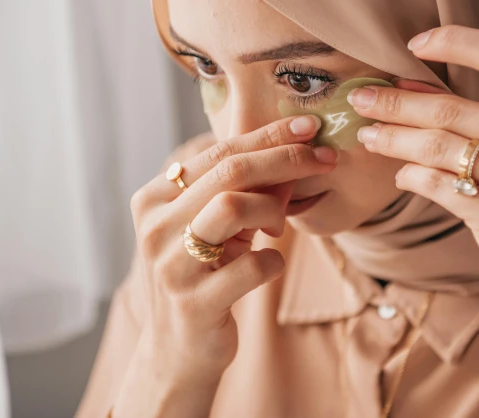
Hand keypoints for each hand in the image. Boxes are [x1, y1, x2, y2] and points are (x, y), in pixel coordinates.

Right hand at [128, 115, 336, 385]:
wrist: (178, 351)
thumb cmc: (204, 277)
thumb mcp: (218, 229)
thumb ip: (248, 191)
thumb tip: (299, 153)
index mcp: (154, 199)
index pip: (217, 151)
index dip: (267, 136)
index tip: (309, 126)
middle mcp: (154, 227)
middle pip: (228, 171)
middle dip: (284, 158)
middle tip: (324, 158)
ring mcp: (170, 266)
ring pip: (231, 206)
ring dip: (272, 209)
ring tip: (279, 226)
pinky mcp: (194, 304)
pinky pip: (251, 266)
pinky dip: (274, 261)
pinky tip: (270, 265)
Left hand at [348, 25, 478, 311]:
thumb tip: (410, 85)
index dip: (454, 42)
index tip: (413, 45)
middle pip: (453, 108)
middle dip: (395, 103)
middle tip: (361, 100)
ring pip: (437, 147)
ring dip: (393, 140)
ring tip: (369, 137)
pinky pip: (437, 185)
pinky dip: (411, 176)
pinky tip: (402, 174)